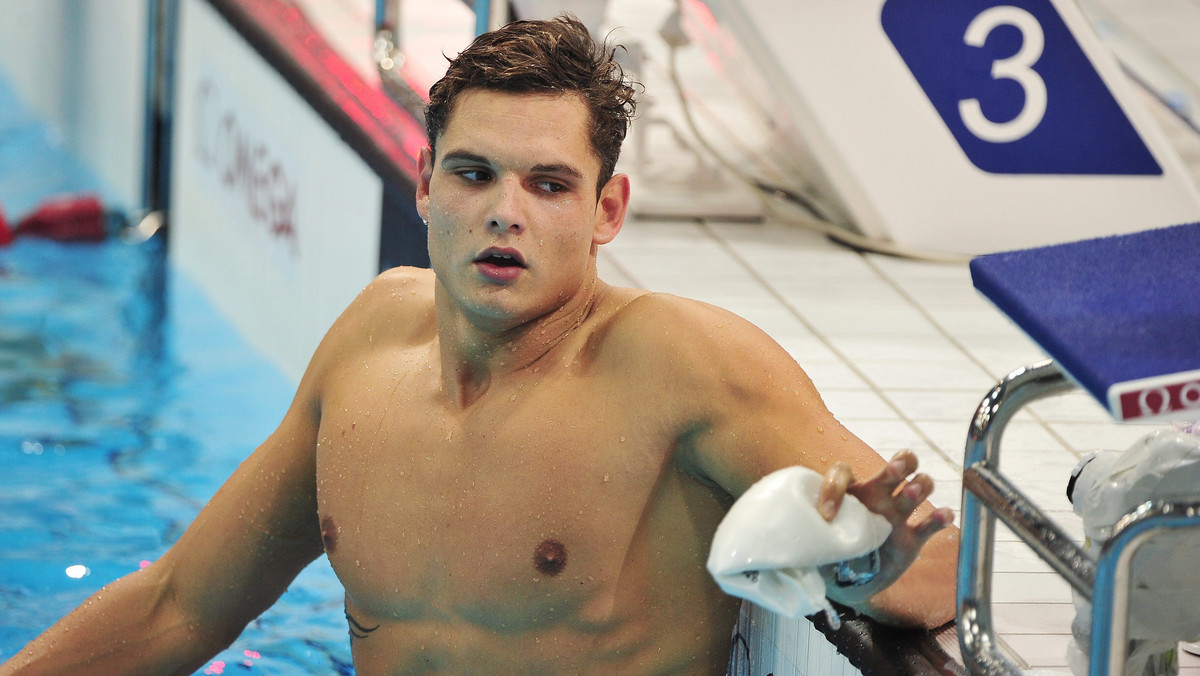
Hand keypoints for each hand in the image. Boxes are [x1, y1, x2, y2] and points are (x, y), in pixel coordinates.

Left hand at [816, 450, 954, 596]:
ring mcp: (897, 516)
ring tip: (910, 495)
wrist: (849, 579)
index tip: (826, 515)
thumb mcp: (814, 537)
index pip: (843, 472)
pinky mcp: (912, 539)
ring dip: (918, 486)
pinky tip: (943, 515)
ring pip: (918, 487)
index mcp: (850, 493)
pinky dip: (940, 518)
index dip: (835, 486)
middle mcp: (878, 497)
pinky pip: (930, 524)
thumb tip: (792, 539)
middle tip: (893, 471)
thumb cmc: (830, 549)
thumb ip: (806, 531)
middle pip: (897, 465)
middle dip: (899, 464)